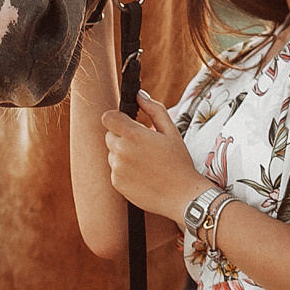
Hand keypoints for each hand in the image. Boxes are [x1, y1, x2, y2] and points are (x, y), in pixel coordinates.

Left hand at [102, 91, 212, 222]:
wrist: (181, 195)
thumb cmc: (179, 161)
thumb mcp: (171, 131)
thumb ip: (154, 109)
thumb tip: (139, 94)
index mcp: (133, 135)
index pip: (107, 117)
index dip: (116, 118)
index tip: (126, 123)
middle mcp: (121, 152)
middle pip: (109, 135)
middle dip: (122, 137)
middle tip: (143, 145)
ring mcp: (117, 169)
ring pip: (112, 153)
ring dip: (122, 154)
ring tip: (145, 162)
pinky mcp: (116, 183)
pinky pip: (114, 170)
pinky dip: (124, 170)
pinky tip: (142, 174)